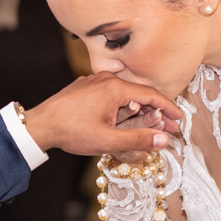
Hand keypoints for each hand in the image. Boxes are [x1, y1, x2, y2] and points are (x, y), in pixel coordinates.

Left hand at [24, 72, 181, 155]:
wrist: (40, 124)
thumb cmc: (72, 132)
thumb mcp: (109, 140)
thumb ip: (138, 140)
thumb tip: (164, 140)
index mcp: (115, 88)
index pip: (151, 95)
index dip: (168, 108)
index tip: (179, 119)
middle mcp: (107, 79)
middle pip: (139, 94)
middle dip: (155, 112)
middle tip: (168, 128)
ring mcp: (95, 82)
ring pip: (125, 95)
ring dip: (138, 110)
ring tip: (148, 126)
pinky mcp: (86, 88)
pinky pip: (111, 95)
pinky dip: (122, 107)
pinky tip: (124, 120)